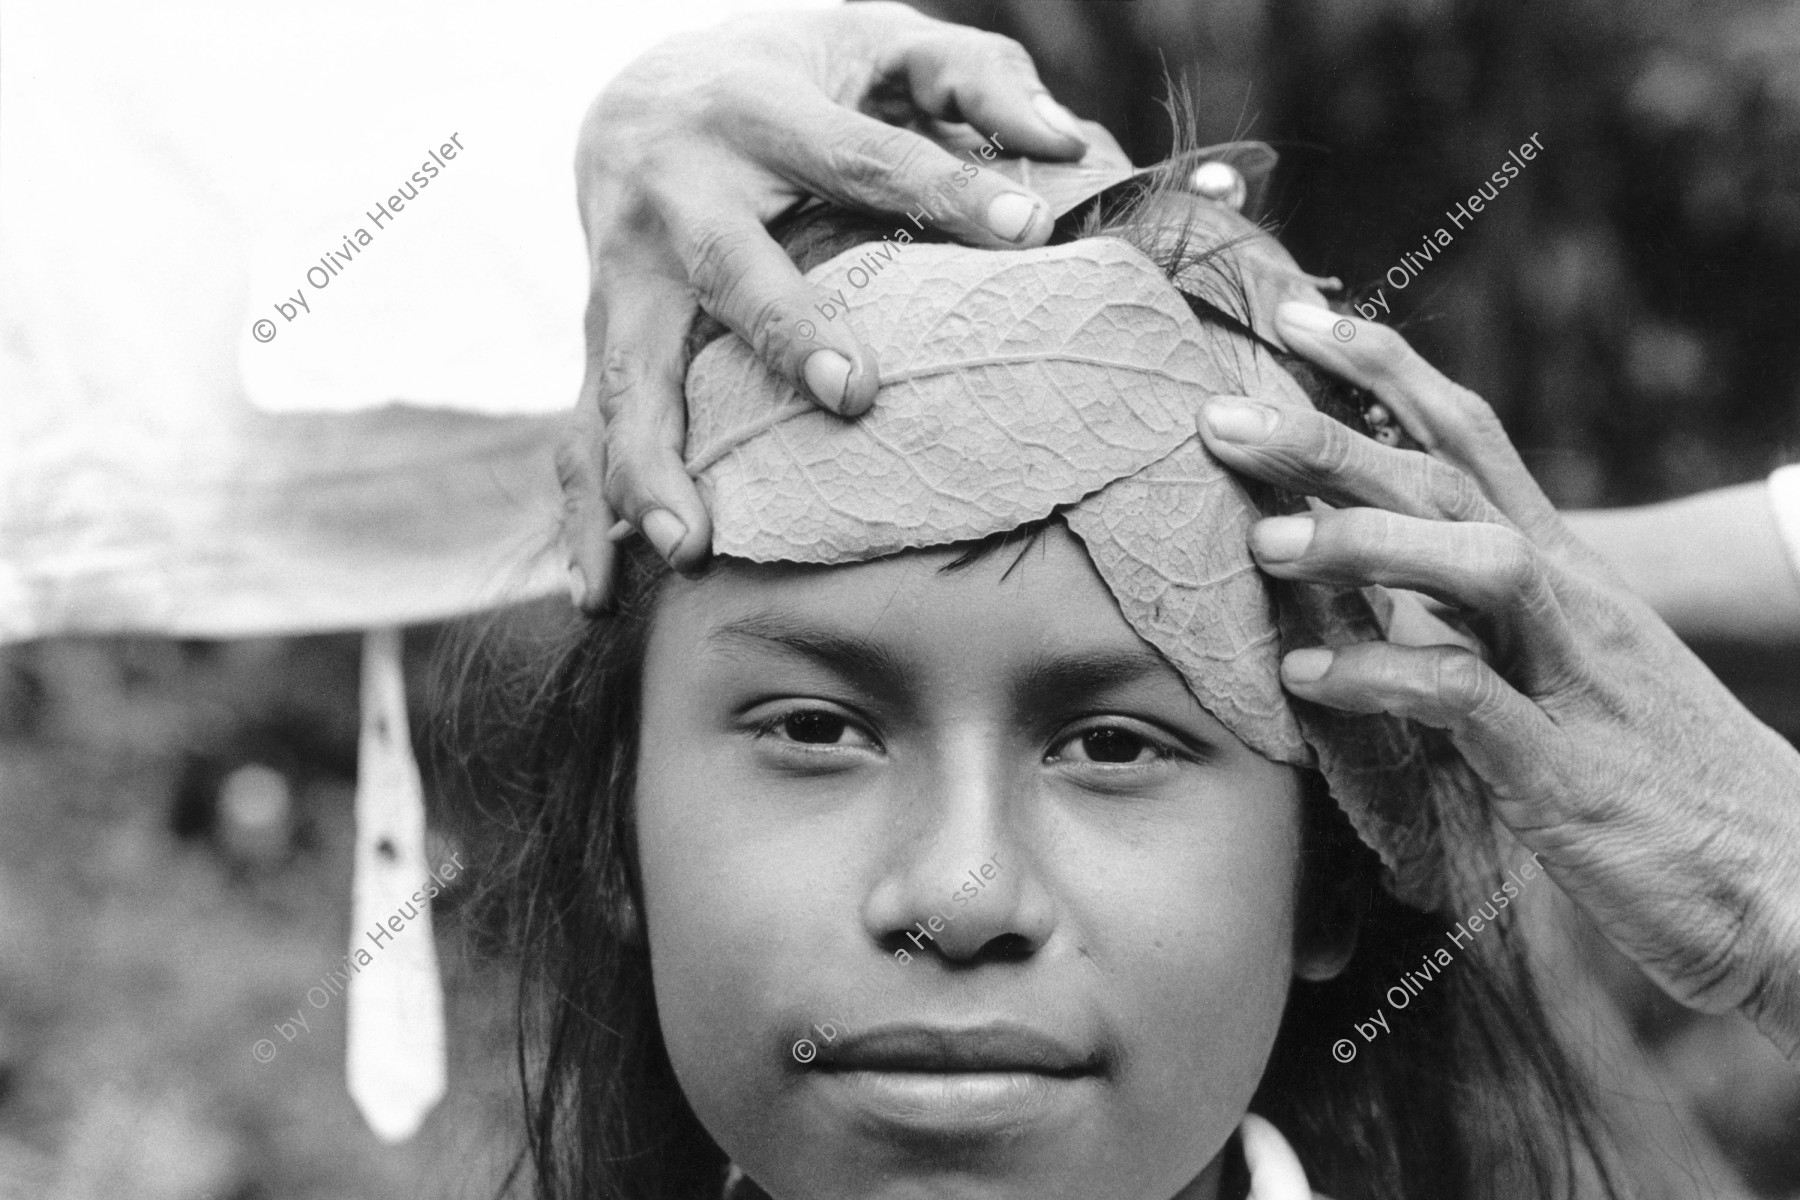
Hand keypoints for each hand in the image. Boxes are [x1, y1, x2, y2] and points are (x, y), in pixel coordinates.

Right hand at [560, 2, 1088, 604]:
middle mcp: (676, 194)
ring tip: (687, 547)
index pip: (861, 155)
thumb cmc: (790, 75)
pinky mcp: (601, 333)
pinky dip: (582, 512)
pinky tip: (597, 590)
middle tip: (853, 395)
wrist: (639, 90)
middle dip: (784, 330)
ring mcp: (622, 271)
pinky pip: (579, 427)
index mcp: (755, 113)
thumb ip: (969, 76)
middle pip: (728, 268)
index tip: (1031, 223)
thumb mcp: (876, 40)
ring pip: (628, 369)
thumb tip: (1061, 141)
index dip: (945, 188)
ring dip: (651, 460)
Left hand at [1195, 302, 1799, 1058]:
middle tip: (1219, 416)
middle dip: (1333, 437)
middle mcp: (1572, 603)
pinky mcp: (1568, 773)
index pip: (1469, 438)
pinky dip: (1386, 676)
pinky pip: (1472, 699)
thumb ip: (1476, 623)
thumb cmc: (1658, 779)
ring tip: (1261, 540)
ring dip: (1366, 542)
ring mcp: (1575, 679)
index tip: (1294, 315)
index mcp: (1564, 573)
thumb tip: (1377, 594)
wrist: (1789, 881)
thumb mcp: (1564, 675)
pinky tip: (1308, 673)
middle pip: (1450, 481)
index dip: (1383, 368)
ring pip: (1478, 564)